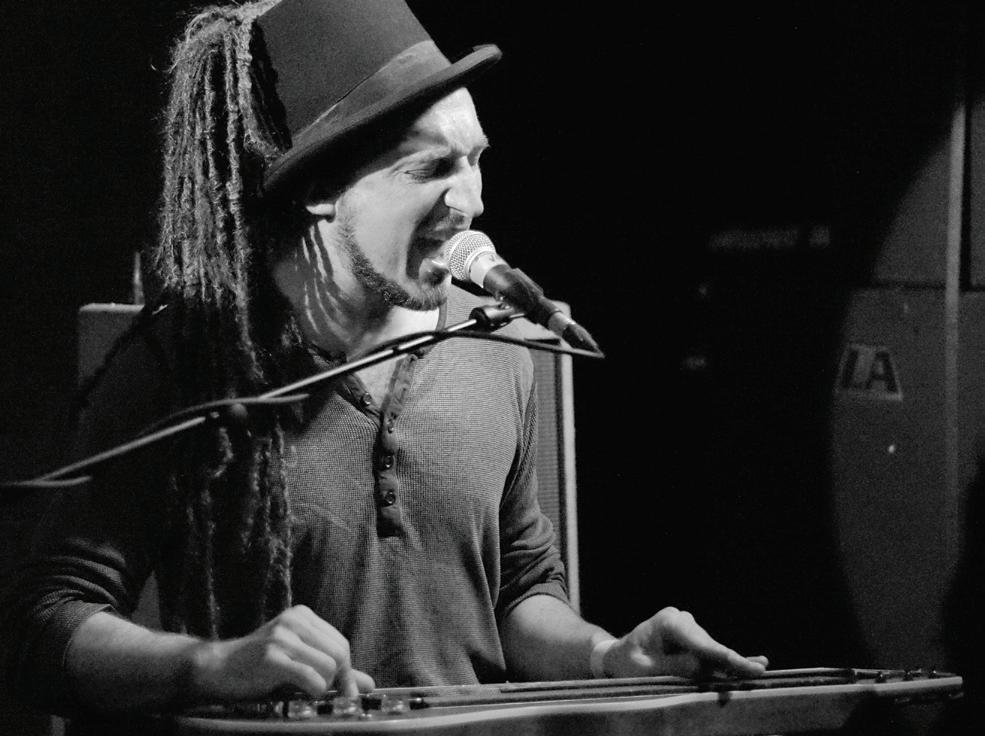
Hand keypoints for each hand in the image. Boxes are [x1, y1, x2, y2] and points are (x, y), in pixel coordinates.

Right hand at [191, 605, 374, 700]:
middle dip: (339, 680)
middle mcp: (294, 621)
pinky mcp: (271, 657)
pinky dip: (312, 691)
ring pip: (328, 666)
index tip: (343, 691)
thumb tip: (370, 684)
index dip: (346, 671)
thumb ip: (334, 670)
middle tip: (330, 696)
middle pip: (339, 652)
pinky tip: (300, 693)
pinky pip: (310, 677)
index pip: (341, 643)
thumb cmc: (259, 666)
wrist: (218, 669)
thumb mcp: (299, 661)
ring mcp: (282, 637)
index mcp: (302, 616)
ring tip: (306, 692)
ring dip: (323, 687)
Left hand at [602, 607, 767, 678]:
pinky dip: (727, 664)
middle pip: (711, 649)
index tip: (751, 667)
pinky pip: (710, 656)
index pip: (703, 644)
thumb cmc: (626, 662)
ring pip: (713, 654)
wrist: (617, 656)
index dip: (728, 658)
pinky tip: (754, 663)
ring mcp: (689, 629)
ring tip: (754, 671)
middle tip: (759, 674)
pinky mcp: (693, 640)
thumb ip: (673, 669)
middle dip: (731, 665)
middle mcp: (682, 620)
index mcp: (668, 622)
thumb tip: (702, 669)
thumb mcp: (644, 669)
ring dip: (726, 669)